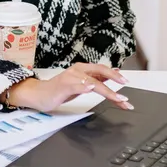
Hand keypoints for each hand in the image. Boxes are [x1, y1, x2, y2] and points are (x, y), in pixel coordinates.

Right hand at [3, 63, 131, 111]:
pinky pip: (76, 85)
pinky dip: (84, 86)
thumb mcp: (80, 84)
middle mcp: (77, 70)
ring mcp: (70, 78)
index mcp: (82, 69)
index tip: (127, 82)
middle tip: (126, 85)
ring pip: (92, 81)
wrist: (38, 95)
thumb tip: (112, 74)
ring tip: (117, 97)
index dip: (115, 74)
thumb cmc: (59, 90)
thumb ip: (94, 79)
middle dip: (115, 78)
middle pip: (100, 71)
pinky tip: (91, 88)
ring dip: (106, 90)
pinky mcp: (63, 86)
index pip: (102, 69)